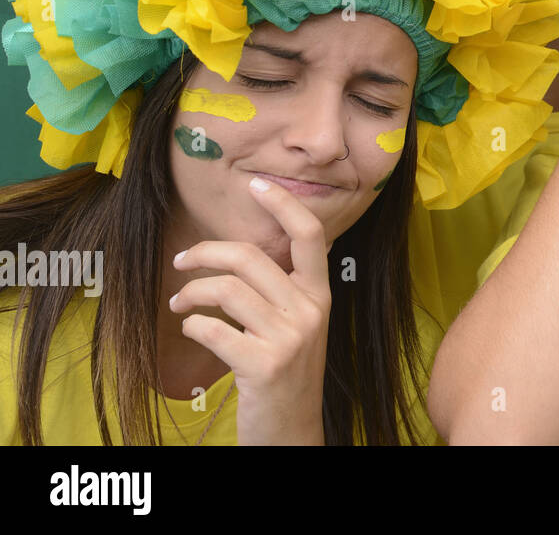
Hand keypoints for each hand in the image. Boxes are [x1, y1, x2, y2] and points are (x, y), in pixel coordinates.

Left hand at [170, 177, 333, 444]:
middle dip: (203, 253)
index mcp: (320, 295)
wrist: (292, 432)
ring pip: (226, 289)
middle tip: (181, 262)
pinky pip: (213, 328)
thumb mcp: (299, 326)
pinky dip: (192, 325)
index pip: (309, 235)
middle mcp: (310, 311)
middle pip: (249, 257)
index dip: (282, 204)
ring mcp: (290, 339)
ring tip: (179, 303)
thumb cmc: (287, 374)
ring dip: (190, 293)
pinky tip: (192, 330)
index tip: (256, 183)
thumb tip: (242, 253)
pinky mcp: (264, 365)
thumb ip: (283, 290)